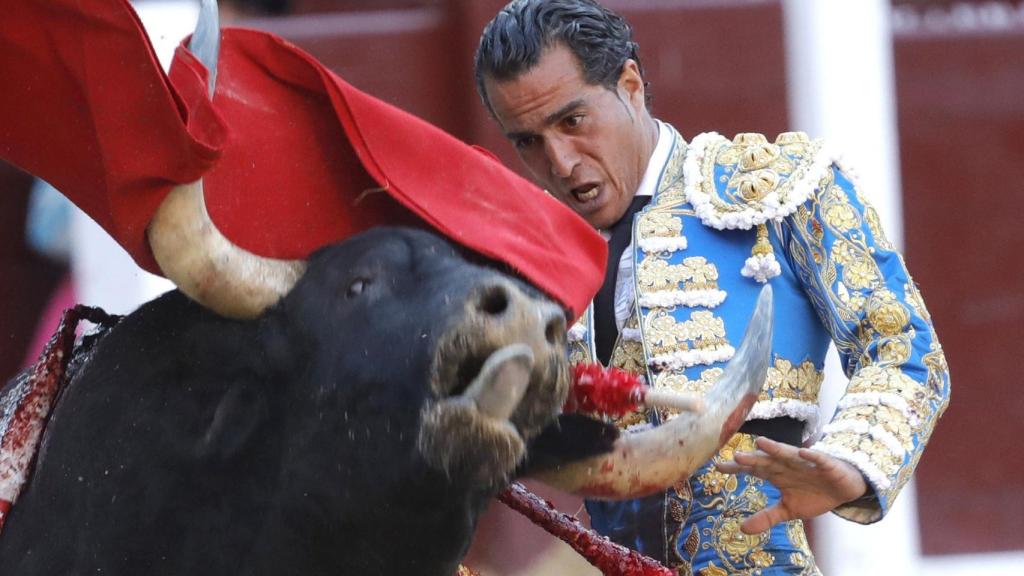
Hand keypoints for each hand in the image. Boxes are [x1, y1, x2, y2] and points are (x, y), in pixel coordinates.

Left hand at [714, 436, 867, 534]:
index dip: (737, 468)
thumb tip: (741, 529)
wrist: (844, 490)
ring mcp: (805, 463)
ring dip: (776, 449)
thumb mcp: (788, 510)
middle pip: (767, 461)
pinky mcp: (826, 464)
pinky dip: (812, 456)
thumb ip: (766, 517)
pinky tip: (803, 452)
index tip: (717, 466)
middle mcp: (787, 465)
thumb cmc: (813, 494)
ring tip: (761, 443)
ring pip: (788, 455)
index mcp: (777, 474)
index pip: (753, 469)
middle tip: (736, 456)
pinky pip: (818, 459)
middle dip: (753, 459)